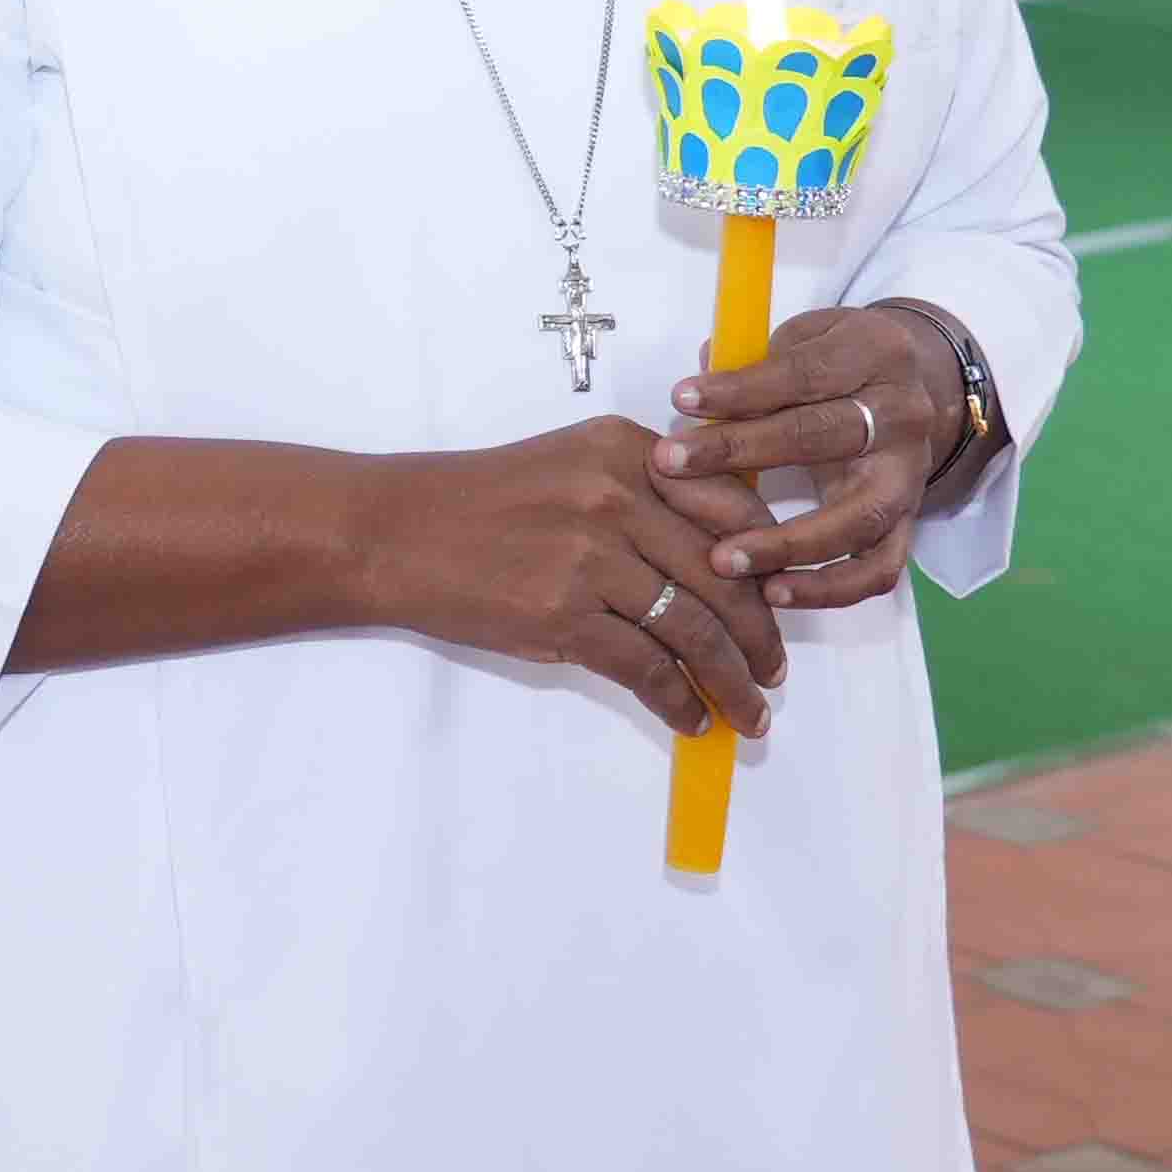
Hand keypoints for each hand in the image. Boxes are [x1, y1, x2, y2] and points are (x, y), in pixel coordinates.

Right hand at [344, 418, 785, 733]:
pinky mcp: (562, 615)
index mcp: (627, 450)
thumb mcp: (571, 466)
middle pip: (724, 578)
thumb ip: (645, 492)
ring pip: (694, 631)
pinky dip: (676, 702)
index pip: (732, 511)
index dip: (767, 568)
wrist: (391, 532)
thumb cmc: (477, 503)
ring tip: (749, 712)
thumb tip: (726, 559)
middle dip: (760, 638)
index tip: (780, 605)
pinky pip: (644, 668)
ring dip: (731, 682)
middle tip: (773, 673)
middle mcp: (617, 495)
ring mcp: (590, 557)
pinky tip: (689, 720)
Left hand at [661, 300, 978, 609]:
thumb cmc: (835, 365)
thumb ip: (753, 360)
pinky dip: (829, 589)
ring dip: (786, 544)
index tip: (679, 399)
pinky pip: (878, 569)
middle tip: (671, 466)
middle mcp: (903, 416)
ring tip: (723, 559)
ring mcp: (910, 476)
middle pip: (823, 437)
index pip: (803, 374)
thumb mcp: (803, 339)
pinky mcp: (909, 524)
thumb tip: (695, 390)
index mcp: (877, 354)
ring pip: (857, 518)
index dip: (740, 389)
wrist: (908, 389)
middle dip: (741, 451)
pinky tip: (772, 593)